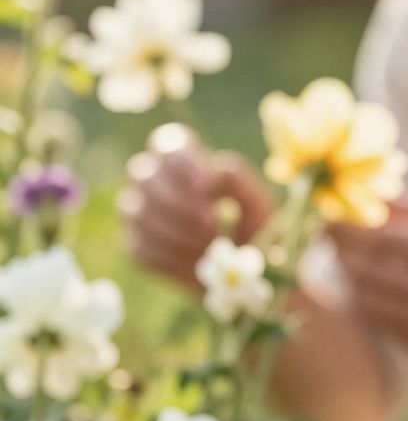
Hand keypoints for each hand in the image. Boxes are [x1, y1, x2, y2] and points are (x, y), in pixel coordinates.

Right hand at [118, 123, 273, 288]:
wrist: (244, 275)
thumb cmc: (252, 230)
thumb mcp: (258, 207)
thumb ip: (242, 184)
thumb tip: (219, 167)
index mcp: (185, 161)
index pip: (168, 145)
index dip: (183, 164)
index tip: (208, 187)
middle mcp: (154, 181)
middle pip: (145, 177)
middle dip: (180, 204)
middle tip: (212, 227)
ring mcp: (139, 212)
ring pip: (138, 213)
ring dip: (176, 233)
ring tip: (209, 249)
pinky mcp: (136, 245)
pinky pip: (140, 246)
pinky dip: (169, 257)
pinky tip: (195, 265)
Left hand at [327, 188, 407, 351]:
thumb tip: (359, 195)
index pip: (381, 239)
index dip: (344, 225)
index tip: (323, 212)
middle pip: (365, 271)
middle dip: (339, 249)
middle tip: (326, 232)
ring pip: (364, 299)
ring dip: (347, 274)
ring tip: (347, 254)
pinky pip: (377, 320)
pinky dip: (365, 298)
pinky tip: (370, 282)